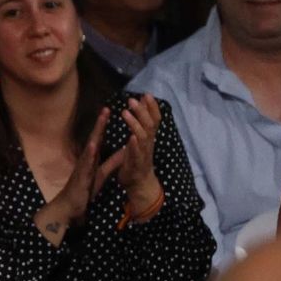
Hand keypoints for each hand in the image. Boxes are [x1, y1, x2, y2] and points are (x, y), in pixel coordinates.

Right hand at [38, 108, 120, 240]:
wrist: (71, 205)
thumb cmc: (84, 189)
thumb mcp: (102, 173)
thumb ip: (113, 162)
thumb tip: (124, 150)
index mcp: (92, 157)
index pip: (99, 138)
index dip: (104, 125)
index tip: (109, 110)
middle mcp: (86, 158)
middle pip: (94, 137)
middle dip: (100, 123)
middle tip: (106, 108)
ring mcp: (82, 166)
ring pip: (90, 146)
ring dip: (96, 133)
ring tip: (101, 121)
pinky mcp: (81, 175)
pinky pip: (86, 163)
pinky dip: (89, 153)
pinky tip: (93, 144)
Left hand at [113, 95, 162, 215]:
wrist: (139, 185)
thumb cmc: (137, 160)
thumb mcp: (140, 140)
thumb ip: (141, 124)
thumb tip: (140, 107)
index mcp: (149, 138)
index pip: (154, 119)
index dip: (152, 107)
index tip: (147, 94)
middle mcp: (149, 144)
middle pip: (149, 125)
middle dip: (142, 111)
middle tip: (132, 99)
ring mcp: (144, 154)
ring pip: (142, 137)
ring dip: (135, 124)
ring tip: (126, 112)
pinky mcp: (136, 165)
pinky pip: (137, 154)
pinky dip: (134, 145)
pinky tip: (130, 137)